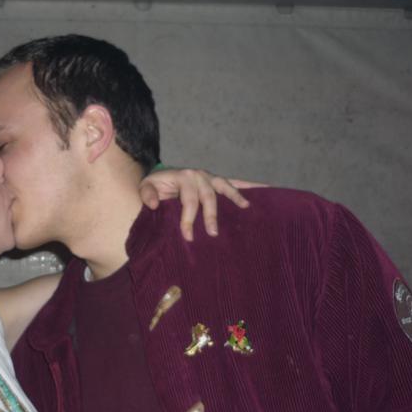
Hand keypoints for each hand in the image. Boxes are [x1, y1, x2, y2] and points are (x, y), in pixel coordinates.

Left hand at [140, 168, 266, 240]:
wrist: (161, 177)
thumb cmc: (155, 186)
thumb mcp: (146, 188)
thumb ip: (147, 195)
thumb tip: (155, 204)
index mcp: (183, 177)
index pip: (188, 200)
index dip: (188, 219)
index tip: (188, 236)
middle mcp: (198, 175)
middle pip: (208, 196)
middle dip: (211, 216)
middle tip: (213, 233)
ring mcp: (210, 177)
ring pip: (225, 186)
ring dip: (236, 197)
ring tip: (246, 208)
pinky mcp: (216, 181)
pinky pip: (235, 182)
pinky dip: (249, 185)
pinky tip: (265, 189)